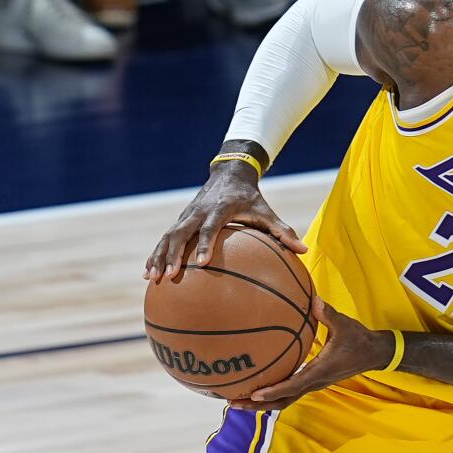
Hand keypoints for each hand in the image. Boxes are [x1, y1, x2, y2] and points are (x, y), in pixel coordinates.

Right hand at [144, 160, 306, 281]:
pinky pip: (165, 239)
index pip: (211, 227)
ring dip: (159, 257)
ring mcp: (186, 215)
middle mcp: (199, 211)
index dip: (206, 244)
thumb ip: (284, 231)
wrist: (229, 174)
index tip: (203, 263)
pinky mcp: (180, 220)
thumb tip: (304, 251)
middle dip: (173, 254)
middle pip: (180, 232)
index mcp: (220, 208)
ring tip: (152, 278)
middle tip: (170, 275)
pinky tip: (148, 273)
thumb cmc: (251, 199)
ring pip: (168, 236)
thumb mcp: (267, 212)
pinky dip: (156, 254)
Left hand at [230, 298, 394, 411]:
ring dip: (262, 403)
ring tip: (238, 401)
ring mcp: (313, 383)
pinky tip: (258, 386)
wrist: (374, 353)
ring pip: (285, 400)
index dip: (274, 391)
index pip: (293, 386)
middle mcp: (315, 382)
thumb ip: (328, 314)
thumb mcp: (345, 325)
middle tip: (234, 403)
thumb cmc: (359, 339)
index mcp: (320, 371)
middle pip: (283, 401)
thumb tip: (313, 299)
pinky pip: (289, 392)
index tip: (255, 394)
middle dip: (258, 405)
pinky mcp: (313, 381)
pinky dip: (272, 394)